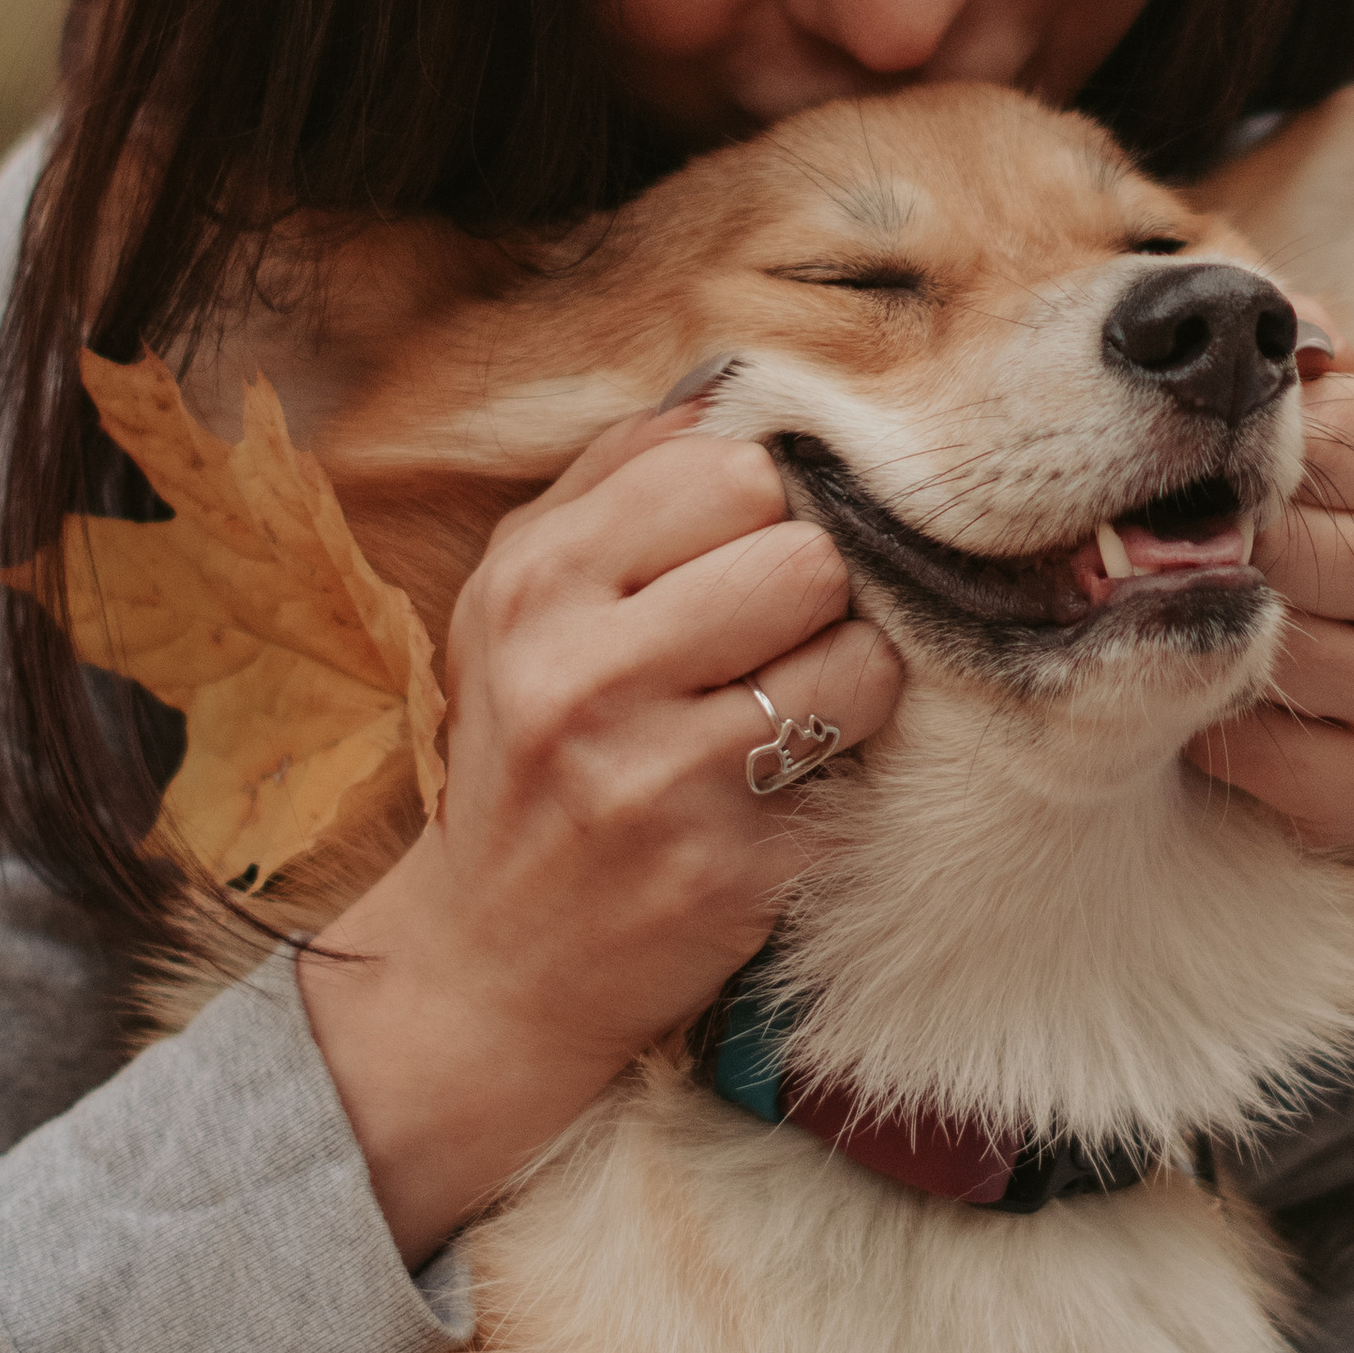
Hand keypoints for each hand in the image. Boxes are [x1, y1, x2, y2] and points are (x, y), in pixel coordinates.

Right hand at [299, 396, 900, 1262]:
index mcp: (534, 585)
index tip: (737, 558)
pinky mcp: (733, 870)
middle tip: (769, 644)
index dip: (760, 509)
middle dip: (811, 596)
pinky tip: (779, 797)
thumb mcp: (519, 604)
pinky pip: (861, 772)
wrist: (492, 964)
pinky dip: (841, 778)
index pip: (727, 468)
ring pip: (857, 659)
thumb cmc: (526, 756)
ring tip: (785, 716)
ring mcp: (659, 780)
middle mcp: (583, 676)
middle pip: (806, 556)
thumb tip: (732, 388)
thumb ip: (614, 481)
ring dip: (846, 684)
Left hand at [1186, 376, 1353, 936]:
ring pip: (1258, 643)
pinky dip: (1201, 722)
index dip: (1223, 451)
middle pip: (1278, 544)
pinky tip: (1199, 700)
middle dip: (1199, 547)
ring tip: (1166, 619)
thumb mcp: (1312, 445)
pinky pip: (1245, 744)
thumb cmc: (1315, 543)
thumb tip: (1261, 312)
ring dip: (1192, 634)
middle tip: (1138, 550)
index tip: (1174, 466)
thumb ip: (1278, 380)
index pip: (1313, 433)